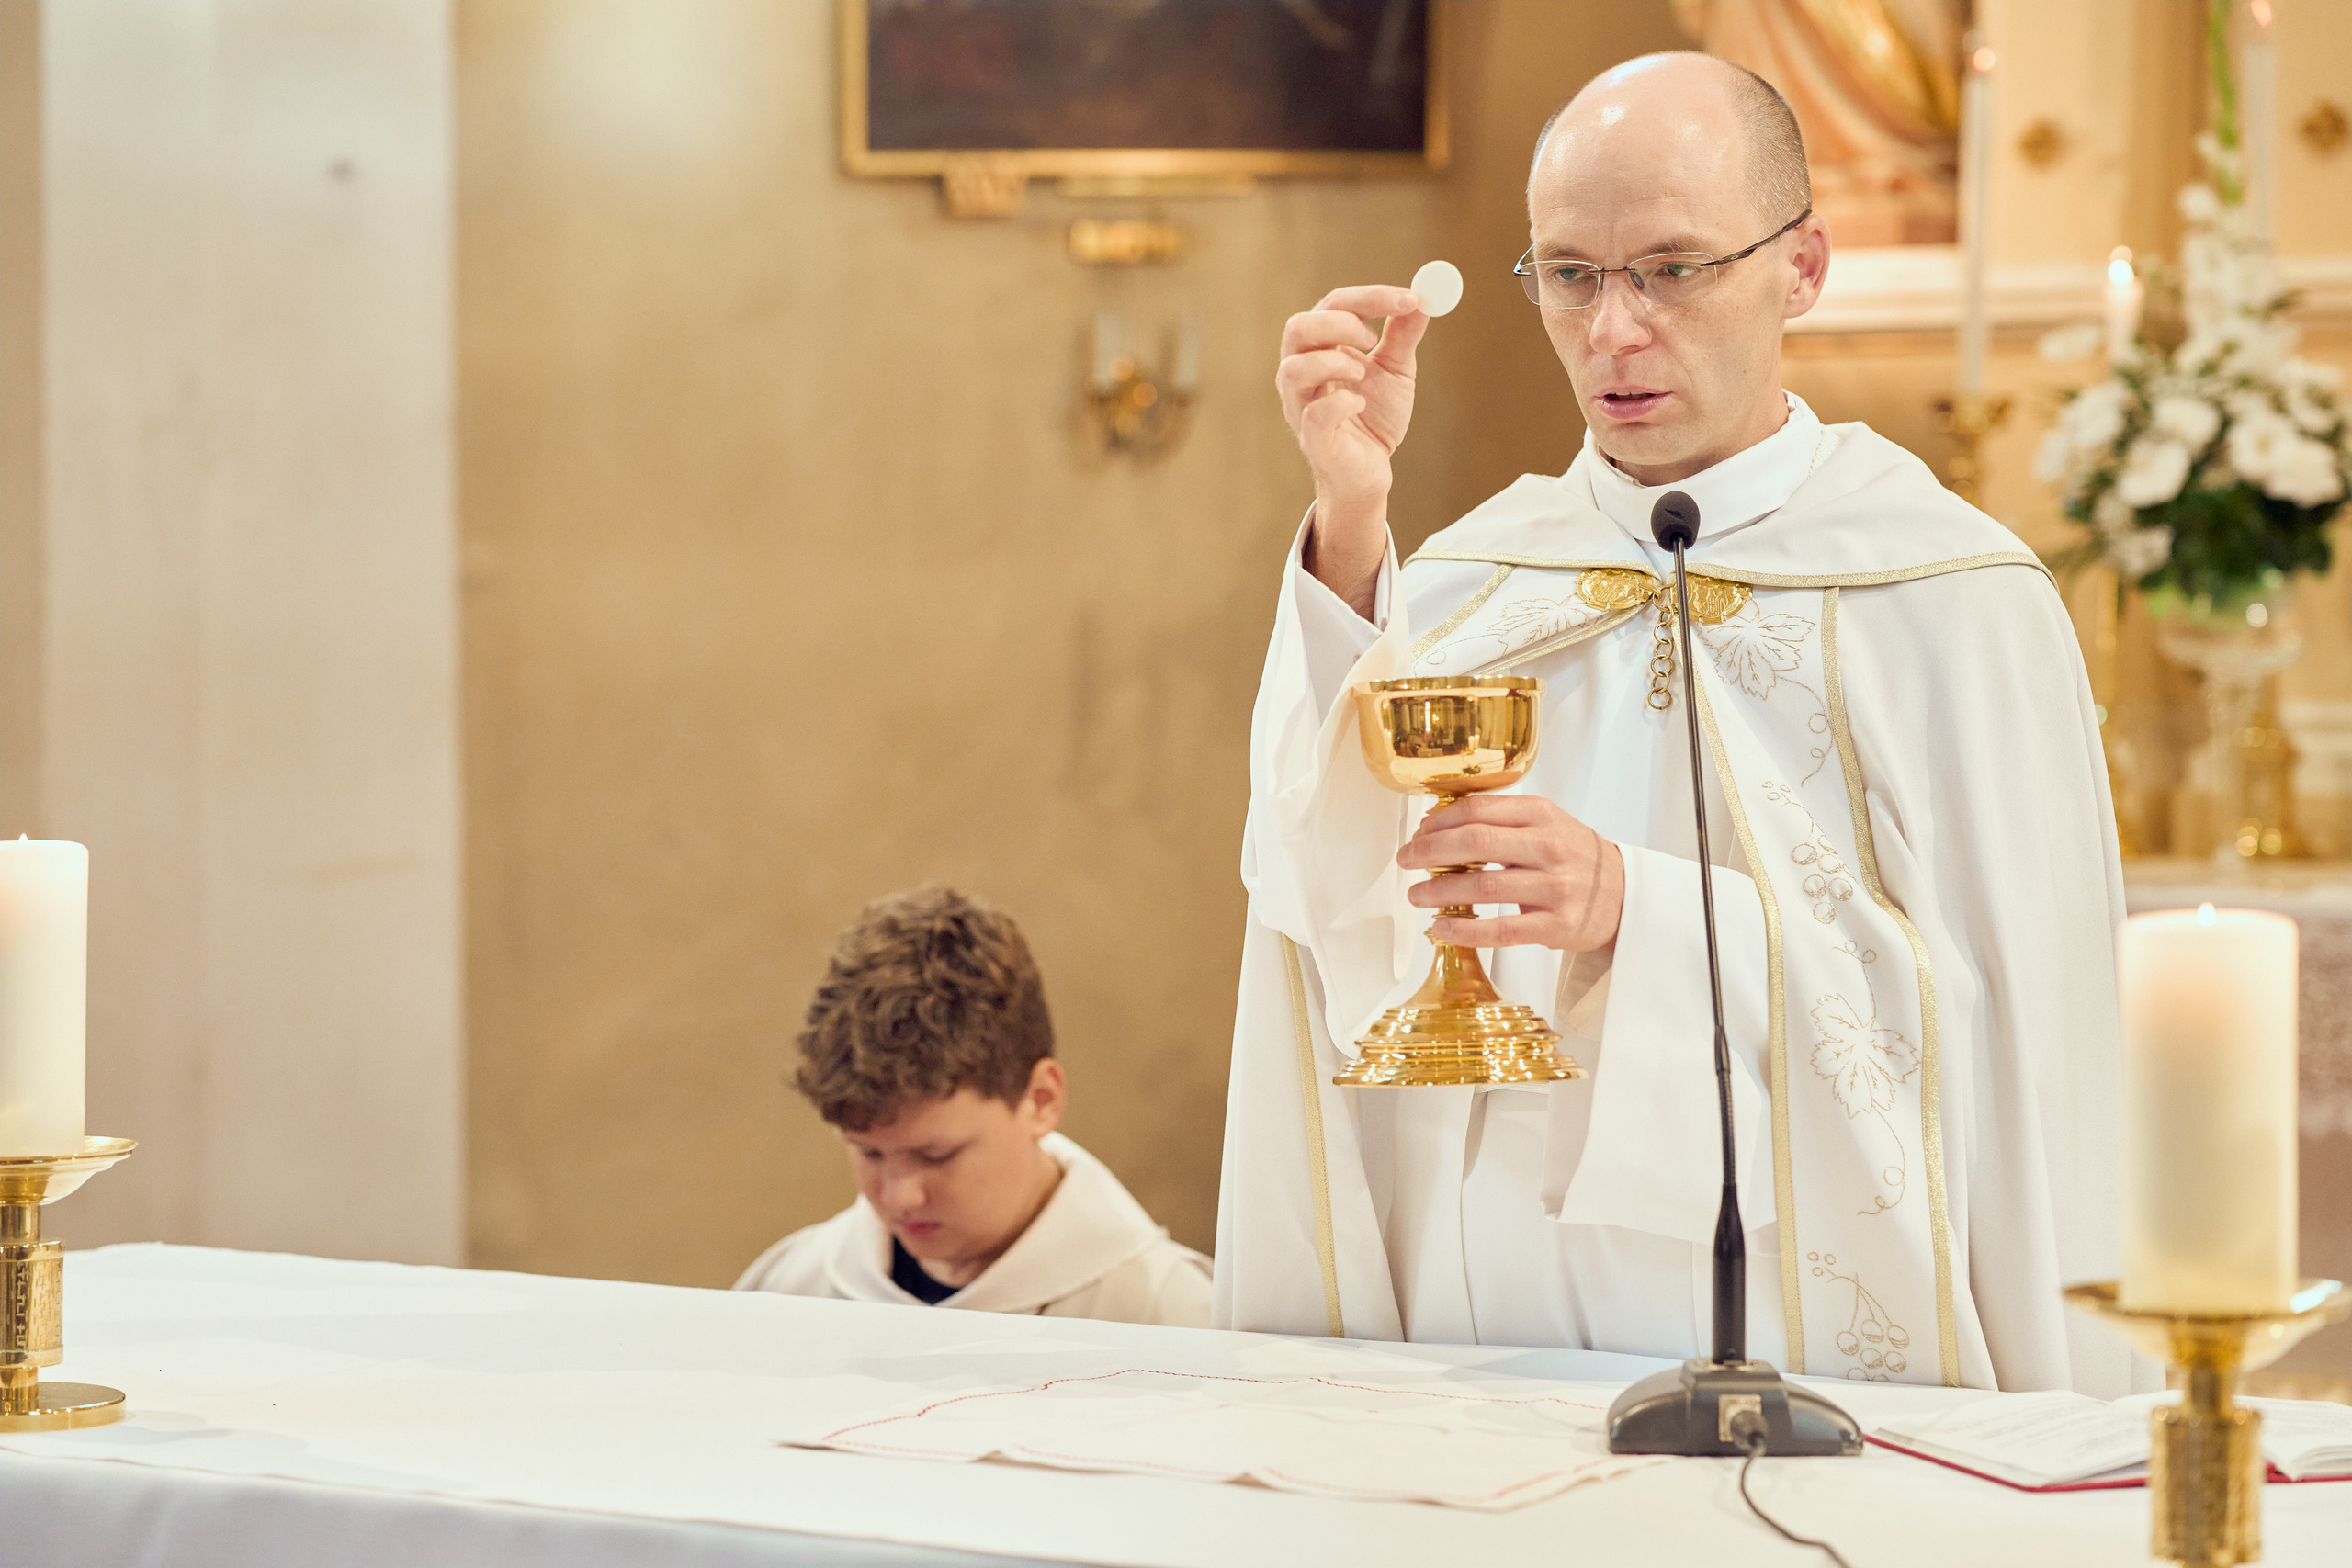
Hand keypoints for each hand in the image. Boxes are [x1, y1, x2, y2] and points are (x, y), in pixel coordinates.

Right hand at [1275, 285, 1427, 612]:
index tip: (1410, 299)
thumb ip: (1403, 336)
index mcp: (1320, 348)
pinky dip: (1340, 403)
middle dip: (1339, 323)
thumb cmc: (1374, 418)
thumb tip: (1424, 300)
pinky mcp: (1313, 439)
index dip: (1370, 297)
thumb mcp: (1395, 370)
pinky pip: (1314, 415)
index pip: (1333, 306)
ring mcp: (1301, 407)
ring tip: (1362, 372)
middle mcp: (1302, 374)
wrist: (1371, 472)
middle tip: (1374, 337)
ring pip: (1293, 369)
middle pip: (1298, 327)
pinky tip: (1360, 405)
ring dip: (1332, 361)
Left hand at [1400, 795, 1623, 953]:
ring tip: (1416, 896)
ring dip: (1439, 892)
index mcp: (1542, 815)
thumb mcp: (1547, 824)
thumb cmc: (1574, 857)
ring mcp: (1556, 888)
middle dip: (1430, 852)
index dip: (1439, 821)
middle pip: (1476, 843)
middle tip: (1407, 861)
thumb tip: (1437, 827)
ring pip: (1484, 886)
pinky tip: (1442, 927)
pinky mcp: (1558, 925)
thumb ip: (1501, 821)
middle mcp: (1550, 847)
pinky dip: (1465, 930)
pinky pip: (1502, 930)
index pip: (1479, 810)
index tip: (1418, 833)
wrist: (1625, 893)